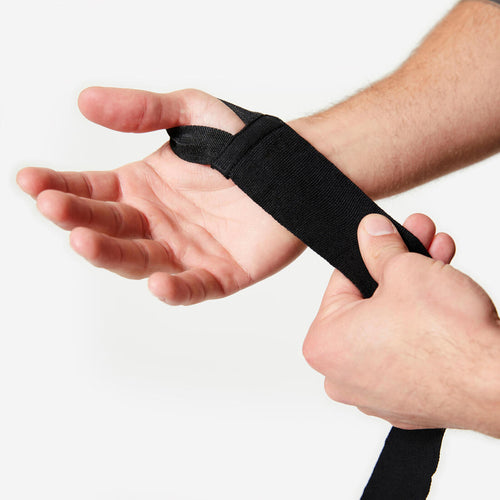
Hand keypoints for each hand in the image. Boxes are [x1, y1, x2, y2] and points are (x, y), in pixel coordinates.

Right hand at [17, 87, 303, 303]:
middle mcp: (157, 223)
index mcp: (143, 188)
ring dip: (110, 253)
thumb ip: (142, 109)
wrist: (294, 167)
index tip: (31, 181)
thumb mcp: (190, 112)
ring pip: (139, 260)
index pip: (91, 192)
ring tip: (85, 237)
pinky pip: (192, 287)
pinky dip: (174, 288)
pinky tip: (157, 281)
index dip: (60, 188)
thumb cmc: (243, 140)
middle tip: (55, 206)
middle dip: (78, 218)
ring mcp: (185, 251)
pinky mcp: (219, 274)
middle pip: (108, 227)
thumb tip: (85, 100)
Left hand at [303, 213, 499, 435]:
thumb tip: (371, 232)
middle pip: (369, 302)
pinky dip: (423, 325)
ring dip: (416, 288)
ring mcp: (376, 392)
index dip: (369, 254)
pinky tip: (444, 296)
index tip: (386, 237)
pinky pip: (407, 350)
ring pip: (391, 324)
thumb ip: (380, 247)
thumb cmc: (445, 339)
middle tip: (419, 239)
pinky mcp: (407, 400)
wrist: (495, 382)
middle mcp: (342, 375)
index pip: (342, 282)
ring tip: (439, 257)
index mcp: (323, 345)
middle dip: (399, 267)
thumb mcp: (404, 271)